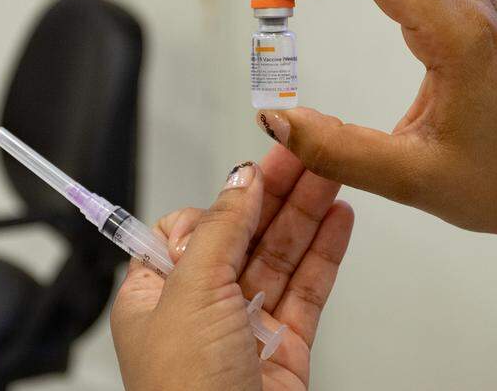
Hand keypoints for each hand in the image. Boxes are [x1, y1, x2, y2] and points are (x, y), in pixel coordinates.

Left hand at [110, 145, 352, 390]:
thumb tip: (240, 179)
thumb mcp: (190, 291)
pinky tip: (339, 220)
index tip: (257, 162)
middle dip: (278, 192)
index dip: (225, 196)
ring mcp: (245, 324)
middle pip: (244, 234)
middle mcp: (200, 307)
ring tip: (334, 172)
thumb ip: (220, 230)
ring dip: (307, 213)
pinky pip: (307, 288)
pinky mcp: (285, 344)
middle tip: (308, 151)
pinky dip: (325, 253)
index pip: (192, 227)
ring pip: (281, 256)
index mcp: (158, 293)